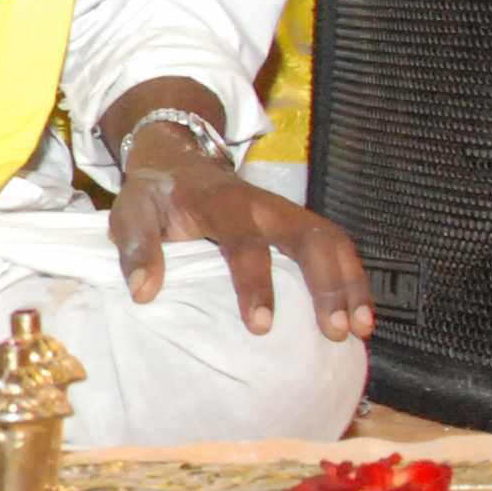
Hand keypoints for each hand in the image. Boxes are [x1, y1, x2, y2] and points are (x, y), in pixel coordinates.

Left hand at [109, 143, 374, 340]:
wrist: (179, 159)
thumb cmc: (155, 195)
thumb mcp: (131, 211)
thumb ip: (135, 247)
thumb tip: (144, 292)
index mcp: (222, 204)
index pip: (245, 243)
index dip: (255, 284)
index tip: (261, 326)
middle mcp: (265, 206)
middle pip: (309, 238)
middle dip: (327, 284)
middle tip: (336, 331)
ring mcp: (288, 214)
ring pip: (332, 242)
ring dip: (351, 284)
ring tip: (360, 330)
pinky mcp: (298, 225)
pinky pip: (335, 249)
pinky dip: (352, 280)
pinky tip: (360, 318)